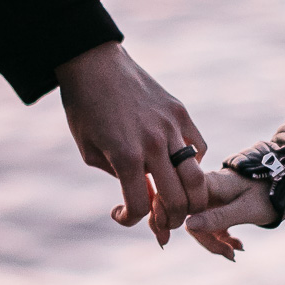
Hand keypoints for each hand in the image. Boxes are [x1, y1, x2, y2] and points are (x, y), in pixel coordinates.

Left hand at [56, 41, 207, 245]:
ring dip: (191, 200)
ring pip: (197, 179)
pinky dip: (193, 165)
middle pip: (177, 201)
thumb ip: (119, 178)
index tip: (120, 213)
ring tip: (180, 203)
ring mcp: (171, 127)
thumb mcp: (90, 151)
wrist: (94, 63)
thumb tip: (146, 201)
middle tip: (159, 219)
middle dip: (169, 220)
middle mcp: (153, 144)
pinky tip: (178, 166)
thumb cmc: (84, 108)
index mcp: (125, 156)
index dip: (129, 219)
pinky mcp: (180, 112)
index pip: (140, 207)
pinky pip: (199, 148)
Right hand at [184, 168, 274, 259]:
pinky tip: (237, 245)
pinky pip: (212, 225)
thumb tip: (188, 225)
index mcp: (207, 185)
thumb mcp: (246, 209)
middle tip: (231, 254)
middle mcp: (205, 190)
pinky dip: (222, 238)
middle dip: (210, 241)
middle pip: (192, 220)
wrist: (284, 181)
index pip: (187, 210)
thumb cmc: (268, 193)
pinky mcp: (218, 206)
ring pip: (202, 225)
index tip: (212, 247)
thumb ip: (219, 217)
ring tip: (237, 251)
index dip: (194, 231)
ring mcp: (211, 199)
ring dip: (217, 242)